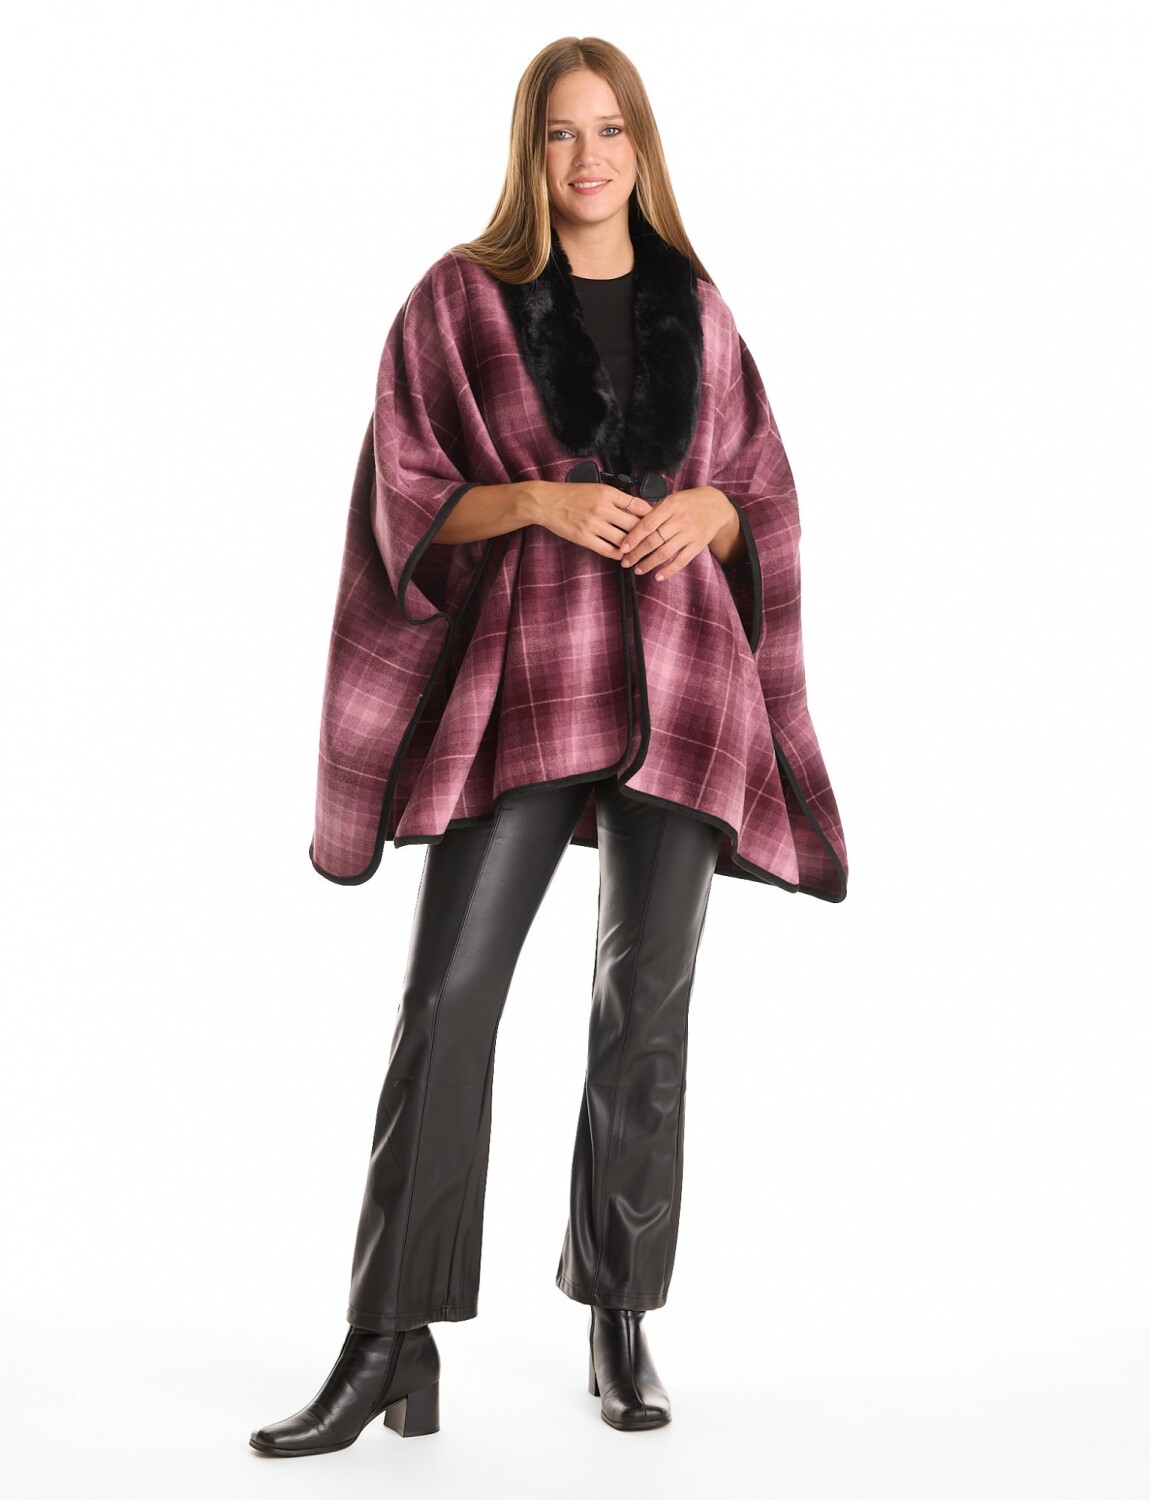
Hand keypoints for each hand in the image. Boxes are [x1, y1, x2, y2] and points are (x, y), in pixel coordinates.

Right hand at [528, 481, 653, 560]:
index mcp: (607, 493)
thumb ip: (616, 497)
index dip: (651, 514)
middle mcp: (601, 508)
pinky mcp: (584, 538)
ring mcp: (593, 524)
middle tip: (654, 539)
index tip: (657, 520)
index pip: (638, 505)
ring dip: (634, 547)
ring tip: (641, 550)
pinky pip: (608, 550)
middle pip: (634, 524)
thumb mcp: (596, 488)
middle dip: (646, 533)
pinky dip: (619, 554)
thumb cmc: (571, 494)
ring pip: (623, 539)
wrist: (546, 502)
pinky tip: (624, 555)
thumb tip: (637, 507)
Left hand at [618, 486, 741, 580]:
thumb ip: (654, 512)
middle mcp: (681, 519)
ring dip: (649, 564)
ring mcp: (690, 533)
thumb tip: (631, 524)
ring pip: (665, 553)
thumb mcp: (671, 499)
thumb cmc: (689, 502)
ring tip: (637, 570)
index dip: (633, 538)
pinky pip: (681, 561)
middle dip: (636, 554)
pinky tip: (658, 576)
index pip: (647, 524)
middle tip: (625, 562)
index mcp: (671, 505)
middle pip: (654, 541)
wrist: (717, 506)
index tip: (622, 548)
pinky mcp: (698, 545)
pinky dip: (669, 570)